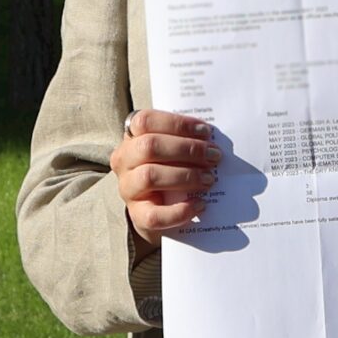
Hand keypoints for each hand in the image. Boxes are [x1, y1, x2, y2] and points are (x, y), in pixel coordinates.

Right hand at [113, 109, 219, 243]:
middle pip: (149, 146)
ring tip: (209, 179)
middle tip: (213, 156)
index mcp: (131, 138)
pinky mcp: (137, 216)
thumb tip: (212, 142)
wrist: (157, 211)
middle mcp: (124, 161)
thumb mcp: (172, 152)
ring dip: (185, 176)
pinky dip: (181, 210)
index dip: (177, 123)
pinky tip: (200, 205)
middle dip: (187, 149)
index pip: (145, 121)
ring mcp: (127, 189)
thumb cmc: (169, 171)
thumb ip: (185, 142)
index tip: (206, 131)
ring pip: (149, 176)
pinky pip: (155, 215)